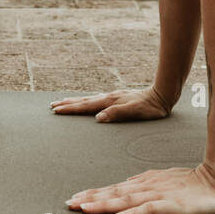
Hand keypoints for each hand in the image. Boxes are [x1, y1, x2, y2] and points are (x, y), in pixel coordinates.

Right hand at [50, 86, 172, 121]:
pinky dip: (86, 101)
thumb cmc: (150, 108)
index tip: (56, 110)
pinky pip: (96, 100)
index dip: (70, 109)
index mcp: (110, 101)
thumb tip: (98, 118)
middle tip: (52, 106)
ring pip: (89, 99)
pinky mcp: (117, 98)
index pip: (86, 106)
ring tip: (63, 102)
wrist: (162, 95)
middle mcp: (109, 97)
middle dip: (67, 104)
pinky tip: (87, 102)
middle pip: (83, 101)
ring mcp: (112, 97)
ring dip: (75, 101)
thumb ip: (116, 114)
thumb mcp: (135, 112)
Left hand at [65, 164, 214, 213]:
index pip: (115, 189)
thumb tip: (124, 186)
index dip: (94, 193)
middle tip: (70, 204)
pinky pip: (149, 210)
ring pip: (126, 201)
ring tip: (85, 208)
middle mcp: (148, 187)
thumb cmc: (191, 182)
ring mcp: (160, 195)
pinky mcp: (173, 205)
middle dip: (91, 199)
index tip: (75, 198)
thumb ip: (143, 184)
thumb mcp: (163, 180)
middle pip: (115, 194)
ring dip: (104, 205)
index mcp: (145, 182)